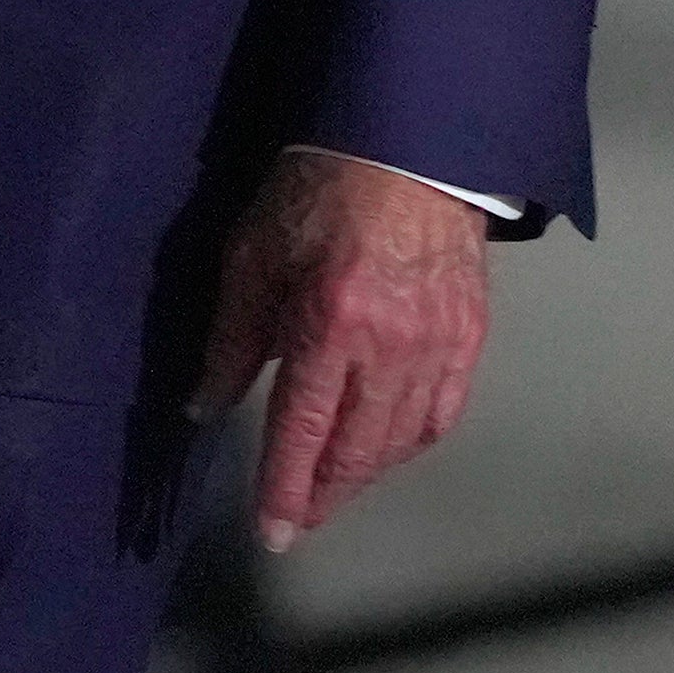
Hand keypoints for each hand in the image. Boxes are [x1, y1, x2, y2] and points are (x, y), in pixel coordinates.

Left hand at [188, 149, 494, 551]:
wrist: (409, 138)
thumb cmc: (319, 187)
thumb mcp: (255, 253)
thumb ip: (232, 338)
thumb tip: (203, 407)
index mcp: (332, 323)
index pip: (305, 431)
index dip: (285, 489)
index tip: (272, 534)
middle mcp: (392, 345)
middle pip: (358, 449)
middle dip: (325, 493)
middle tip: (300, 515)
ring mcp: (440, 341)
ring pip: (403, 439)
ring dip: (367, 471)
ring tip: (336, 482)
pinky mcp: (470, 331)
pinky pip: (444, 410)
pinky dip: (413, 439)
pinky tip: (390, 443)